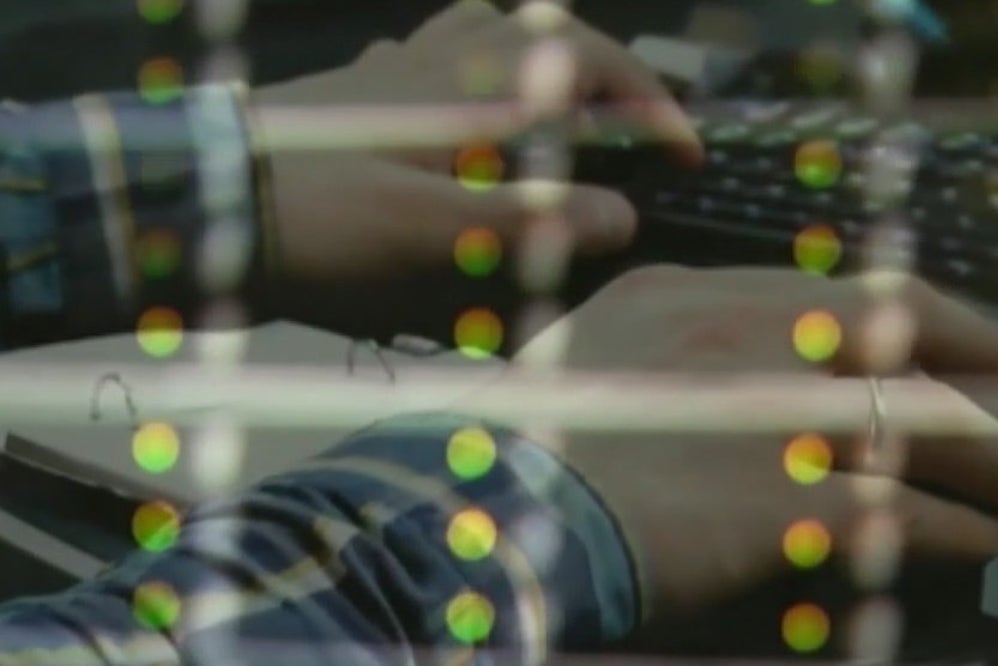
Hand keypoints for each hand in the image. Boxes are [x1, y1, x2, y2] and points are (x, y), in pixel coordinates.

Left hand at [250, 0, 701, 280]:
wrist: (205, 202)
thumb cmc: (324, 223)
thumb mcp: (434, 237)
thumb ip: (532, 225)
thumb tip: (620, 217)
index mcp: (479, 88)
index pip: (596, 73)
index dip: (655, 111)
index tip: (690, 157)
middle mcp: (448, 57)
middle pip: (557, 36)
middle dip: (613, 78)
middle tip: (639, 134)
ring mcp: (404, 62)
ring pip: (499, 29)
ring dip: (550, 60)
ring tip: (571, 110)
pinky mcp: (368, 81)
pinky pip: (444, 46)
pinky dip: (483, 65)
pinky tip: (473, 105)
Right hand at [499, 266, 997, 617]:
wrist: (505, 508)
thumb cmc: (530, 440)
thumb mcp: (592, 348)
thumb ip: (663, 327)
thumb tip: (723, 338)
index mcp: (704, 295)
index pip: (854, 289)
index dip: (930, 317)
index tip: (961, 341)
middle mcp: (760, 340)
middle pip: (917, 342)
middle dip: (991, 370)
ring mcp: (787, 417)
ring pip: (937, 430)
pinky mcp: (800, 503)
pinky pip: (918, 514)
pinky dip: (966, 528)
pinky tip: (987, 540)